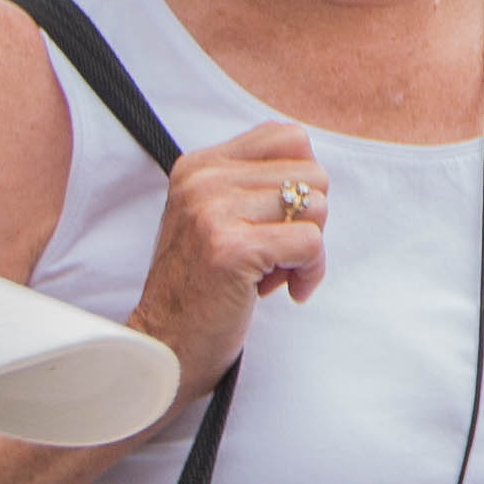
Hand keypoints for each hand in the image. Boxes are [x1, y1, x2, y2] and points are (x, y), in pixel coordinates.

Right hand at [134, 115, 324, 403]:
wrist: (166, 345)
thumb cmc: (202, 286)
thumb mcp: (216, 217)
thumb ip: (253, 185)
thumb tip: (315, 170)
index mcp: (200, 165)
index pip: (288, 137)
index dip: (301, 182)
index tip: (278, 221)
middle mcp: (203, 180)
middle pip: (311, 172)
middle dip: (307, 218)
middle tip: (275, 253)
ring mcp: (213, 212)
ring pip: (316, 205)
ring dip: (307, 249)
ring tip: (272, 272)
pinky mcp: (232, 249)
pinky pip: (310, 243)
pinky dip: (310, 273)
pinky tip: (287, 292)